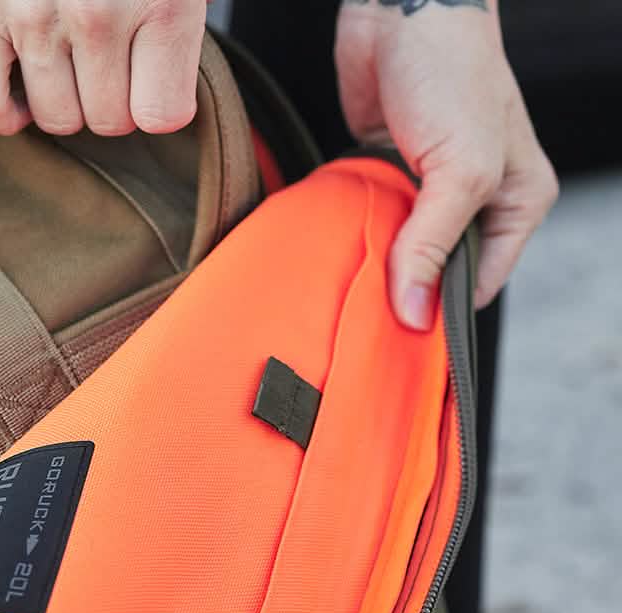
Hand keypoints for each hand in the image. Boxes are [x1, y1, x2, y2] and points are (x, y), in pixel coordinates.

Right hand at [0, 0, 206, 137]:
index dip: (160, 101)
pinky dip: (6, 113)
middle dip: (115, 97)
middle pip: (109, 121)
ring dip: (67, 99)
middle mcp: (98, 13)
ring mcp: (35, 14)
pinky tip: (24, 96)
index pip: (162, 116)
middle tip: (112, 56)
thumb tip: (161, 96)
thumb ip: (176, 22)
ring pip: (57, 118)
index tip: (154, 75)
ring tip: (72, 59)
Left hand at [335, 0, 557, 328]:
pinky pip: (371, 227)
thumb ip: (433, 245)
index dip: (437, 313)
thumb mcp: (458, 169)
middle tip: (364, 320)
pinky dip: (355, 239)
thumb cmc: (451, 73)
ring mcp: (428, 193)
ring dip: (374, 270)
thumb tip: (415, 315)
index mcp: (516, 205)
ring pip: (399, 255)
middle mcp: (476, 204)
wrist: (400, 11)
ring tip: (347, 292)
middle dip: (402, 294)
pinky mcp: (388, 178)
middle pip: (435, 276)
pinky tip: (337, 255)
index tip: (397, 338)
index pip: (477, 286)